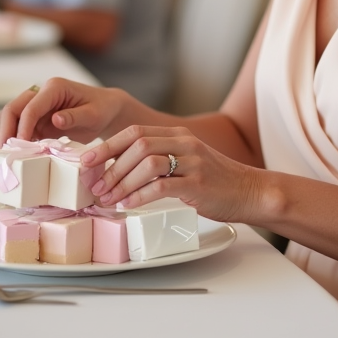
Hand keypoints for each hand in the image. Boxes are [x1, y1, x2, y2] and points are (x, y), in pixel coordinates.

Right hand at [0, 77, 125, 146]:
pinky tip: (13, 154)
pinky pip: (18, 127)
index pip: (31, 107)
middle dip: (6, 130)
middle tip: (3, 152)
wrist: (106, 110)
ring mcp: (37, 106)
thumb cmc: (102, 109)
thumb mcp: (94, 114)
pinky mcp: (36, 119)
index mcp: (55, 88)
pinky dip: (13, 139)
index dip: (23, 126)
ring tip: (3, 156)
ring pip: (11, 117)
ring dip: (5, 134)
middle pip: (13, 109)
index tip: (19, 145)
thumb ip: (75, 116)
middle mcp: (41, 93)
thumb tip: (55, 119)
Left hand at [83, 126, 265, 223]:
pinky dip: (140, 196)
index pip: (134, 132)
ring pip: (147, 163)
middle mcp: (184, 143)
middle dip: (110, 166)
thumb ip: (160, 160)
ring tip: (108, 199)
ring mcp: (193, 162)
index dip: (107, 146)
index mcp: (177, 135)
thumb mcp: (186, 161)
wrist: (250, 191)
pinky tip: (129, 205)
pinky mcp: (198, 183)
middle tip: (95, 186)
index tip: (87, 162)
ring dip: (122, 182)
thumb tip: (120, 170)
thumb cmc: (214, 181)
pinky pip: (162, 186)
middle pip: (137, 144)